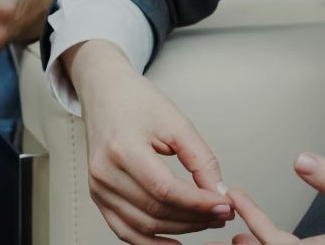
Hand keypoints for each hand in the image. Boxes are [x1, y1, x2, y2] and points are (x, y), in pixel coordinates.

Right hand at [64, 39, 232, 243]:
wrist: (105, 93)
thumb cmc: (136, 101)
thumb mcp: (176, 122)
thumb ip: (201, 159)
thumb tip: (219, 193)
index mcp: (122, 147)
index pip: (165, 189)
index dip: (199, 203)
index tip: (226, 205)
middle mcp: (104, 171)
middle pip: (156, 210)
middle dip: (196, 217)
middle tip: (223, 213)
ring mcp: (98, 187)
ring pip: (145, 225)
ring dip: (181, 229)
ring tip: (207, 220)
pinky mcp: (98, 196)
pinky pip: (125, 230)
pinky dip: (151, 243)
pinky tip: (175, 241)